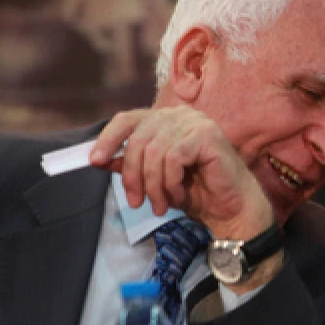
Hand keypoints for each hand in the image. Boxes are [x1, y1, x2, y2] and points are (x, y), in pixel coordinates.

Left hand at [90, 106, 273, 244]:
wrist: (230, 209)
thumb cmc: (196, 192)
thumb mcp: (154, 179)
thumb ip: (131, 165)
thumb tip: (100, 158)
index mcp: (166, 120)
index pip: (128, 119)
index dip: (109, 139)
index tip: (94, 161)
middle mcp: (180, 115)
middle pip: (138, 139)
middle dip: (133, 176)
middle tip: (136, 203)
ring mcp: (195, 122)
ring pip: (154, 151)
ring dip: (153, 185)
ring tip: (162, 204)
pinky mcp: (207, 135)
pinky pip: (173, 158)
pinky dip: (171, 182)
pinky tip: (180, 194)